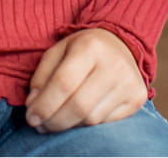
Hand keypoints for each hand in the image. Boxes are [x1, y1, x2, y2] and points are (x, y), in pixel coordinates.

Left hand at [25, 28, 147, 132]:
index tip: (31, 117)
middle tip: (41, 125)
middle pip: (78, 106)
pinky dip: (88, 123)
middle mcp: (113, 63)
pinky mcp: (137, 97)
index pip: (63, 83)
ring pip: (91, 119)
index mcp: (91, 46)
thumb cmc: (84, 50)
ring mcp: (128, 82)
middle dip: (54, 121)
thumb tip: (34, 106)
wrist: (121, 43)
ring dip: (69, 125)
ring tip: (60, 119)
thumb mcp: (59, 51)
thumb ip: (42, 76)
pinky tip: (82, 114)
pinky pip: (105, 123)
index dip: (44, 105)